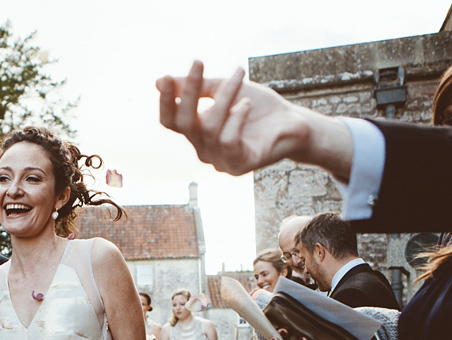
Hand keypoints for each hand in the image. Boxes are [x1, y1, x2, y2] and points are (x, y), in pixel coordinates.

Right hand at [158, 62, 313, 176]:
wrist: (293, 123)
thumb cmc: (258, 107)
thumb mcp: (224, 90)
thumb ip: (197, 88)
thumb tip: (158, 81)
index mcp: (197, 134)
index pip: (171, 121)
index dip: (165, 101)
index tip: (164, 78)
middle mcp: (204, 151)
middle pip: (184, 124)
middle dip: (189, 92)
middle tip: (198, 62)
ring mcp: (221, 161)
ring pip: (209, 127)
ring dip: (224, 96)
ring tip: (239, 75)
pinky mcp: (239, 166)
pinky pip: (228, 140)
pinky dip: (236, 118)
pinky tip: (246, 105)